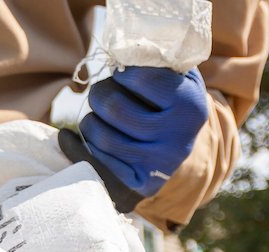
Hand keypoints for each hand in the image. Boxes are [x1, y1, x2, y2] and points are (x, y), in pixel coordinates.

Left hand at [80, 67, 209, 197]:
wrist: (174, 150)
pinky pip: (95, 159)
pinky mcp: (141, 183)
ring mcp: (160, 164)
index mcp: (191, 105)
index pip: (138, 77)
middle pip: (114, 106)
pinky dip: (78, 144)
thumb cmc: (168, 103)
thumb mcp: (175, 77)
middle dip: (99, 94)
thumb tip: (121, 51)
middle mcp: (179, 138)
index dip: (122, 72)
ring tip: (96, 115)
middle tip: (101, 93)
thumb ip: (157, 60)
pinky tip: (82, 134)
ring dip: (90, 119)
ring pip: (101, 134)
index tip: (122, 75)